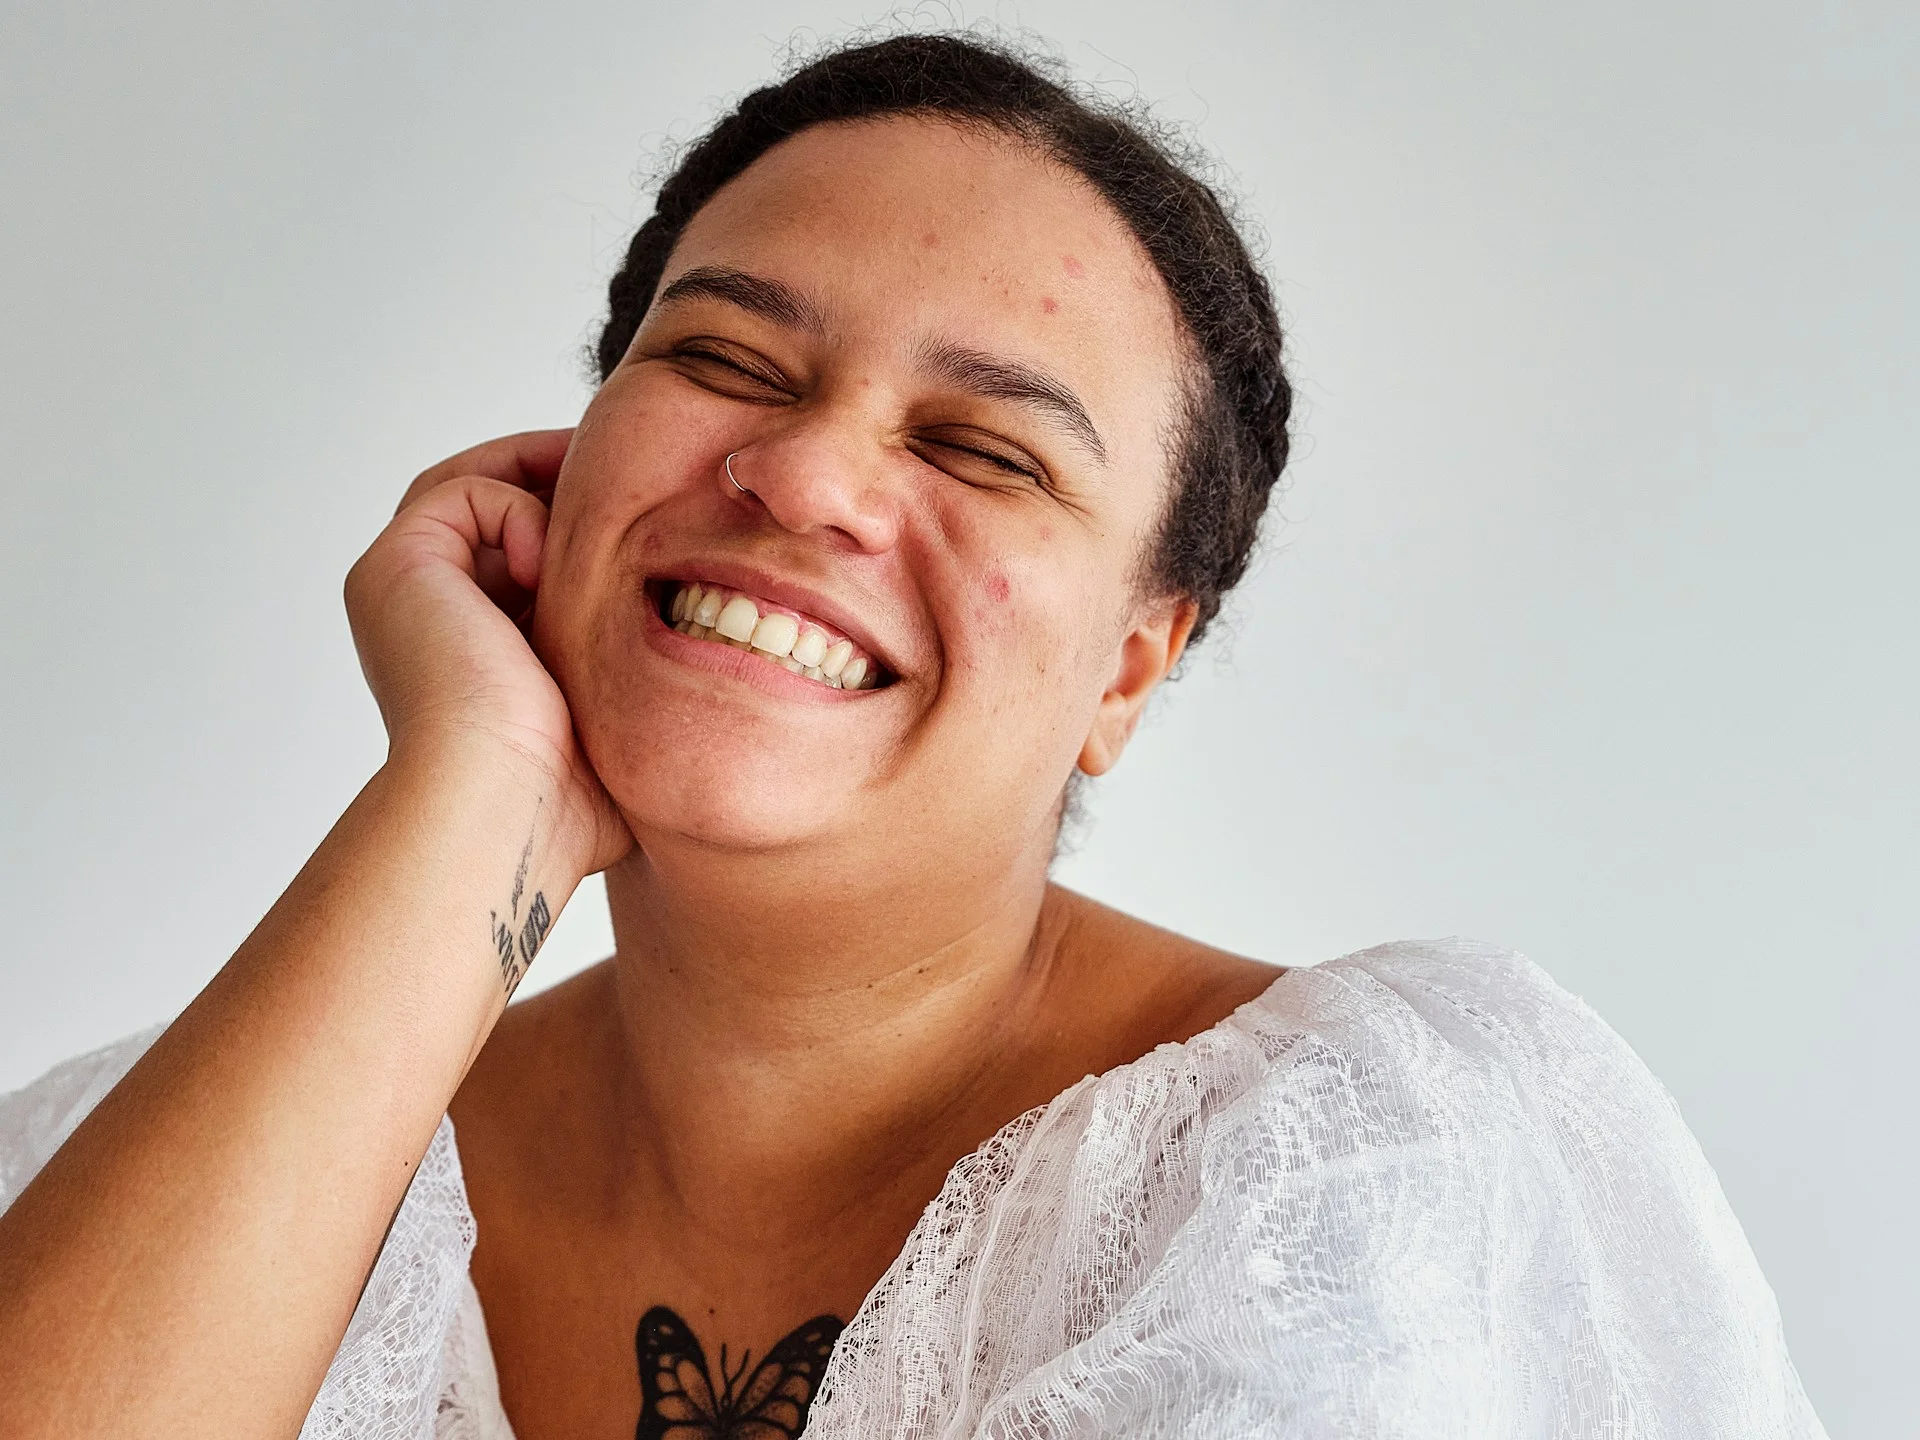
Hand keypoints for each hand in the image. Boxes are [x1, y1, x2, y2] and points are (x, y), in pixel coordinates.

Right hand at [345, 429, 630, 873]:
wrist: (504, 810)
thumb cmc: (569, 797)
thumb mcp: (619, 717)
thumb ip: (637, 674)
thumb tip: (730, 649)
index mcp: (473, 649)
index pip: (523, 555)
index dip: (585, 528)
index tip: (656, 519)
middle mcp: (428, 615)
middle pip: (493, 510)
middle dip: (565, 487)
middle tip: (638, 481)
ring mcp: (405, 590)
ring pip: (474, 489)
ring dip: (545, 487)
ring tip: (604, 517)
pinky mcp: (395, 570)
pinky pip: (460, 494)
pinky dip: (516, 511)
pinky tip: (552, 572)